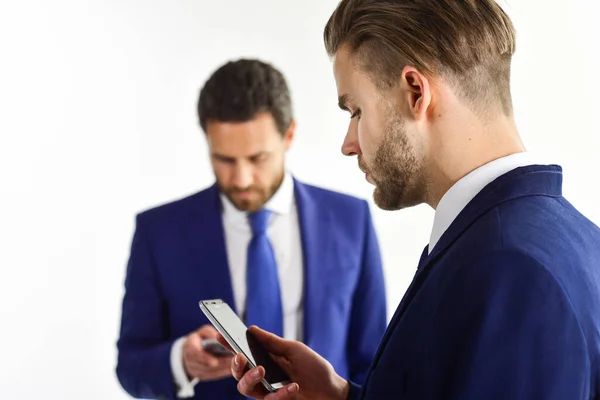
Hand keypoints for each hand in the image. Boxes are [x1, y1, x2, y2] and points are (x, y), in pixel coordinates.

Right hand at [183, 325, 232, 381]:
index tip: (215, 361)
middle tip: (232, 361)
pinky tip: (231, 368)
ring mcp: (194, 370)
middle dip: (220, 363)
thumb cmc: (198, 339)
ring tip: (235, 364)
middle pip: (205, 365)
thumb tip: (219, 337)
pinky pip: (212, 376)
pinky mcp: (201, 375)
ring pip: (210, 372)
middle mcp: (190, 361)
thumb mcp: (202, 332)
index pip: (195, 354)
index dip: (205, 358)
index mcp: (189, 347)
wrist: (188, 352)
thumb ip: (210, 333)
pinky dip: (222, 372)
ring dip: (223, 369)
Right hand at [218, 326, 348, 399]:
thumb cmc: (315, 368)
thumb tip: (252, 328)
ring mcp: (268, 390)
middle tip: (241, 357)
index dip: (229, 344)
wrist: (331, 391)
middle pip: (238, 372)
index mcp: (267, 358)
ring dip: (250, 379)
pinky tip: (292, 386)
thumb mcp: (295, 350)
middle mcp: (264, 374)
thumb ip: (272, 342)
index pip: (244, 351)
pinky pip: (268, 399)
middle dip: (235, 365)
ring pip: (245, 388)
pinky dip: (280, 393)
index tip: (219, 335)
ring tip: (262, 370)